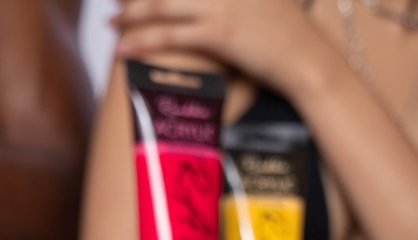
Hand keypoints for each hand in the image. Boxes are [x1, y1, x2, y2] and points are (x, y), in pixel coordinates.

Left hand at [112, 0, 324, 94]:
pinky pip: (170, 34)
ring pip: (161, 5)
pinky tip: (123, 47)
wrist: (306, 56)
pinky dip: (142, 40)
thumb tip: (215, 6)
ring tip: (111, 22)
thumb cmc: (287, 31)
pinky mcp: (219, 32)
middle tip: (116, 2)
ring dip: (130, 14)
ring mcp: (220, 4)